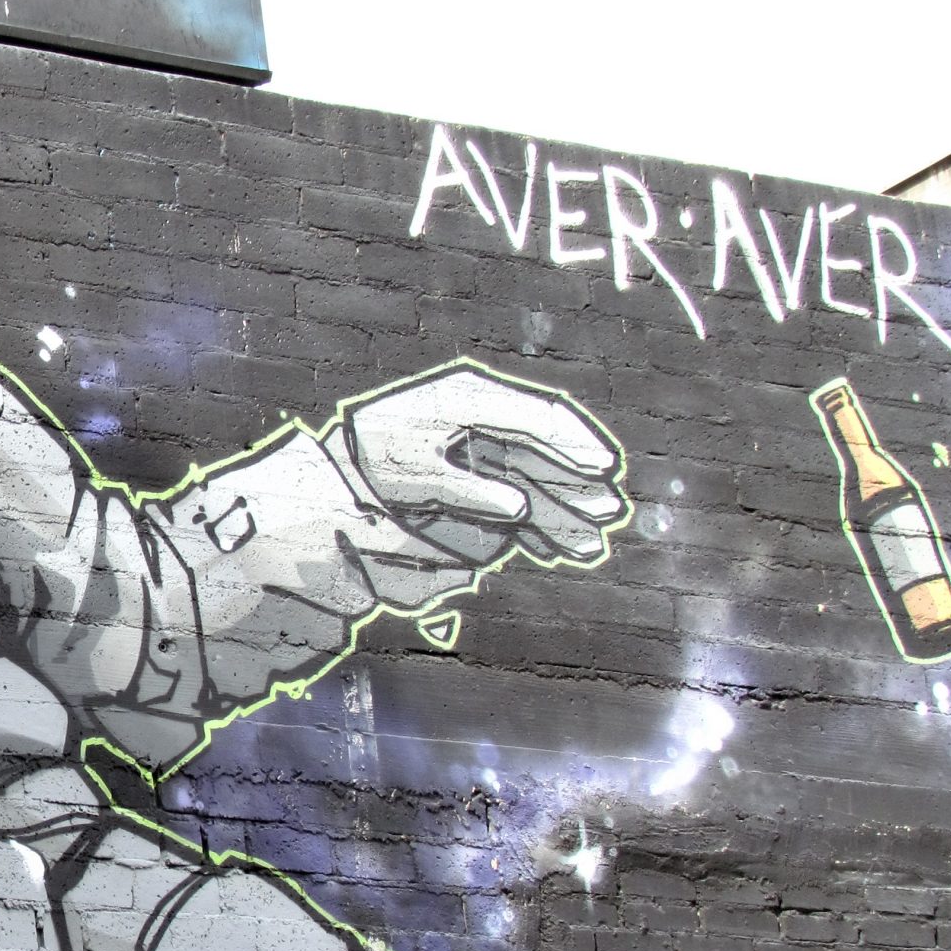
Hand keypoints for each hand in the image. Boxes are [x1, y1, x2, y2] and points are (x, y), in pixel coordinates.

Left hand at [335, 364, 626, 566]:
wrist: (339, 475)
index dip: (573, 445)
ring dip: (564, 511)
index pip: (534, 418)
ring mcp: (483, 448)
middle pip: (544, 450)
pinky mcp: (477, 476)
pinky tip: (557, 551)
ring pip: (535, 478)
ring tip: (591, 544)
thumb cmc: (372, 466)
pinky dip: (536, 525)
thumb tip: (519, 510)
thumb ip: (467, 491)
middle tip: (611, 512)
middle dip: (578, 484)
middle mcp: (484, 420)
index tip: (602, 470)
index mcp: (469, 399)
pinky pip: (517, 497)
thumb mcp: (412, 476)